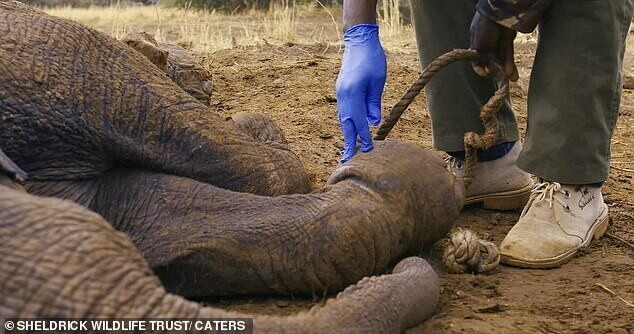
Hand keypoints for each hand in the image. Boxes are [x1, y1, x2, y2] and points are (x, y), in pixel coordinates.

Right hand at [336, 24, 386, 162]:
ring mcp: (340, 92)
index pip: (358, 121)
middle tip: (348, 159)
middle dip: (348, 142)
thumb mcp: (378, 81)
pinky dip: (347, 122)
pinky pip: (344, 111)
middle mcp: (343, 95)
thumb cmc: (372, 59)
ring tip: (349, 148)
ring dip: (347, 133)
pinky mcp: (342, 90)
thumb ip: (374, 102)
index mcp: (352, 93)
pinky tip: (351, 129)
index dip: (363, 137)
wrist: (359, 41)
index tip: (368, 149)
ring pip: (343, 118)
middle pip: (345, 124)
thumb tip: (373, 122)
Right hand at [470, 11, 518, 80]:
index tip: (485, 74)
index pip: (476, 59)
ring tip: (511, 79)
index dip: (480, 68)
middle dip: (497, 71)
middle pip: (491, 60)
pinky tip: (512, 73)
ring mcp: (497, 40)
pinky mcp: (508, 38)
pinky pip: (508, 52)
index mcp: (475, 43)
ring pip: (501, 57)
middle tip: (502, 80)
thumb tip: (486, 70)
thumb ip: (482, 59)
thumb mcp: (480, 45)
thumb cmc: (484, 27)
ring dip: (505, 69)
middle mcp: (486, 43)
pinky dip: (510, 62)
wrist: (498, 11)